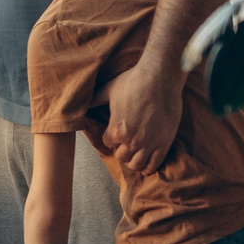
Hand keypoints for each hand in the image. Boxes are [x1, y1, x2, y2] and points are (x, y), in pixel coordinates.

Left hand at [100, 59, 185, 176]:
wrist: (161, 76)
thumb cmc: (133, 80)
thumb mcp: (109, 89)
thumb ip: (94, 100)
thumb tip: (79, 103)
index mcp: (116, 129)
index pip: (108, 144)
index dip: (112, 138)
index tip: (118, 133)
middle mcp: (131, 140)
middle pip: (122, 157)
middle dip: (122, 150)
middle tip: (127, 142)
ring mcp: (149, 143)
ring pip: (136, 165)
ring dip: (134, 161)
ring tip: (136, 152)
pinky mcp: (165, 142)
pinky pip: (154, 164)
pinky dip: (149, 167)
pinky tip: (147, 162)